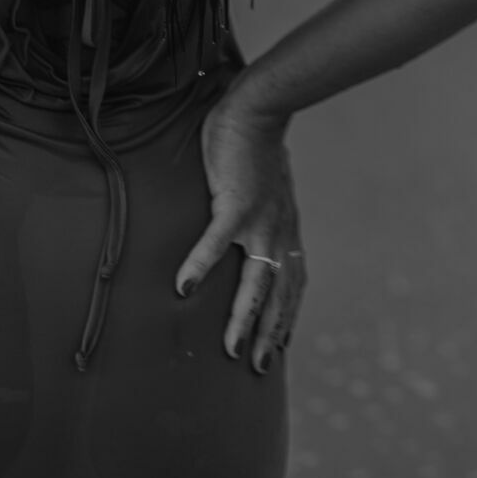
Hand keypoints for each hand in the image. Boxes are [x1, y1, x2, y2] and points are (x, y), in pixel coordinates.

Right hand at [175, 92, 305, 372]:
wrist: (257, 109)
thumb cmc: (254, 144)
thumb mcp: (266, 186)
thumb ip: (259, 208)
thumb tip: (243, 218)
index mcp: (285, 228)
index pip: (294, 282)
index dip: (288, 316)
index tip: (281, 345)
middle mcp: (278, 232)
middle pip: (279, 295)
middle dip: (271, 334)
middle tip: (259, 368)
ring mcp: (259, 220)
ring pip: (255, 282)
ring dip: (243, 318)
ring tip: (230, 348)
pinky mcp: (234, 203)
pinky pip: (216, 244)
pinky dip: (201, 267)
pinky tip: (183, 288)